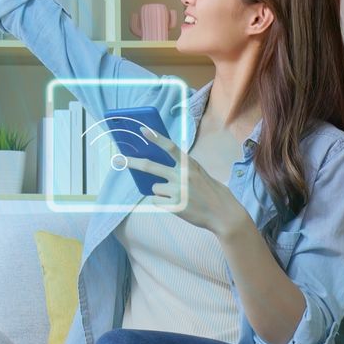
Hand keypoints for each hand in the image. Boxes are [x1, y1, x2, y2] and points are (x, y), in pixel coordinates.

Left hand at [125, 125, 253, 238]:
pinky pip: (157, 202)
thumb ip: (182, 169)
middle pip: (150, 167)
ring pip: (154, 188)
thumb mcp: (199, 173)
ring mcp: (178, 192)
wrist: (223, 213)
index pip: (170, 147)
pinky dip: (163, 204)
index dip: (155, 138)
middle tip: (119, 159)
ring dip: (161, 192)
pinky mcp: (175, 206)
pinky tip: (178, 205)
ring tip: (179, 196)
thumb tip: (157, 172)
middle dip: (133, 162)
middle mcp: (182, 176)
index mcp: (190, 165)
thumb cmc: (211, 192)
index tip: (142, 130)